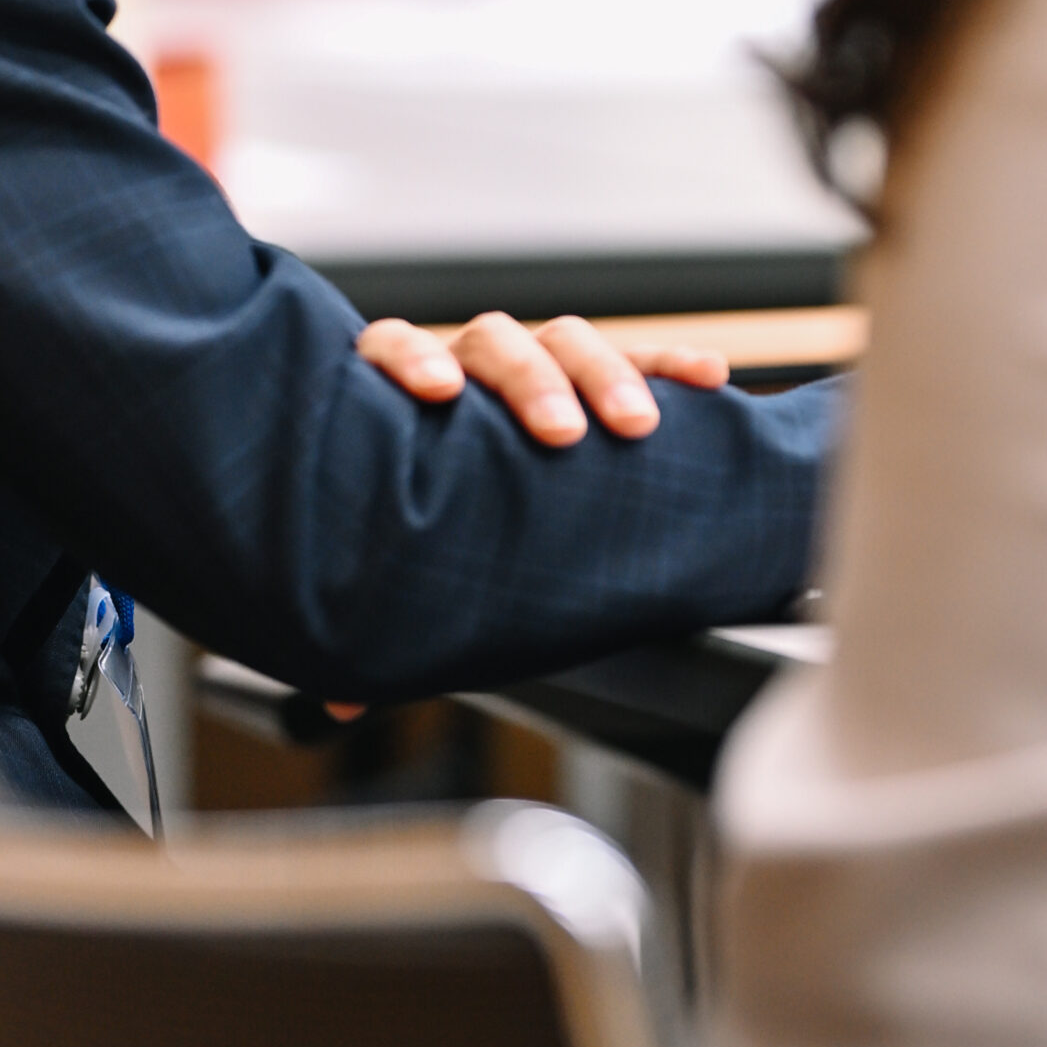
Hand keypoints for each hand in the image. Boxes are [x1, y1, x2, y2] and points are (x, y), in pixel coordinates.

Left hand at [324, 313, 731, 723]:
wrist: (462, 499)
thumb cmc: (427, 529)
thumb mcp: (401, 573)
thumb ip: (372, 620)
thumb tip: (340, 704)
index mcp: (405, 398)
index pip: (394, 349)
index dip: (412, 360)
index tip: (439, 393)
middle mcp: (469, 369)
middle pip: (496, 343)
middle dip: (531, 381)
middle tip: (562, 433)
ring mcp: (535, 367)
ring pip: (566, 342)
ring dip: (606, 373)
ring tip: (636, 423)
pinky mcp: (598, 377)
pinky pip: (639, 358)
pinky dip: (669, 364)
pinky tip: (706, 378)